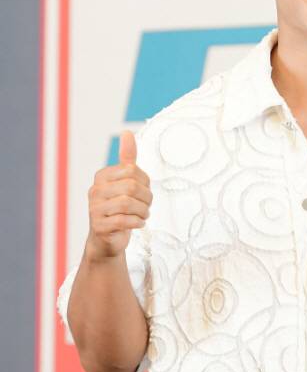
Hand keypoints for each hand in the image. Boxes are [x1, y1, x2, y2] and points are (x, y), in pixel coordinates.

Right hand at [85, 130, 152, 261]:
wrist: (107, 239)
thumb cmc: (119, 208)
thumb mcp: (124, 182)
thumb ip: (127, 159)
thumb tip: (127, 132)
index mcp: (102, 176)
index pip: (131, 171)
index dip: (145, 182)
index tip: (145, 191)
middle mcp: (95, 190)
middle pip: (131, 187)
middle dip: (146, 198)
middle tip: (147, 206)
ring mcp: (95, 209)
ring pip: (128, 204)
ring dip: (143, 211)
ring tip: (143, 215)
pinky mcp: (99, 226)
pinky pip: (123, 221)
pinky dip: (137, 222)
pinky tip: (138, 223)